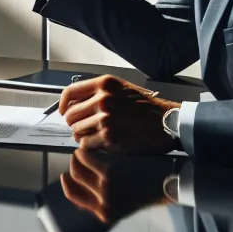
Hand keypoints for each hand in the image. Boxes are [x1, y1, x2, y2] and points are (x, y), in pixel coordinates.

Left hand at [58, 75, 178, 154]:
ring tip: (97, 136)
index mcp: (105, 84)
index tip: (63, 112)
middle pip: (70, 115)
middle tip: (87, 128)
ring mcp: (105, 119)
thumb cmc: (148, 107)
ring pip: (76, 131)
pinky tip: (101, 144)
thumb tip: (74, 103)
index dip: (63, 105)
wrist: (169, 123)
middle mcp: (103, 99)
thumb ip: (99, 92)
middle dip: (76, 123)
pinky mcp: (109, 137)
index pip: (69, 93)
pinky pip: (85, 144)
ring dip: (83, 136)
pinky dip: (90, 146)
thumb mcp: (122, 89)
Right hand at [59, 149, 173, 223]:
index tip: (67, 175)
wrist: (168, 183)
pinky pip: (86, 157)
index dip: (68, 184)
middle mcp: (101, 203)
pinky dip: (85, 150)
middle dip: (73, 166)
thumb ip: (102, 201)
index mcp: (104, 213)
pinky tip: (92, 146)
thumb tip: (79, 187)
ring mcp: (104, 187)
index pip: (74, 197)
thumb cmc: (147, 191)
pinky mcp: (109, 171)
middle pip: (74, 179)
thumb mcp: (123, 206)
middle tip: (78, 157)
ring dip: (77, 156)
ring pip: (77, 167)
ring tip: (85, 150)